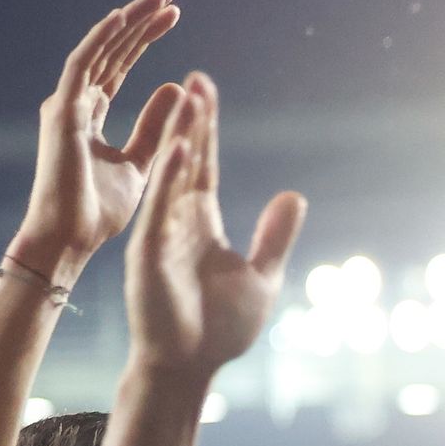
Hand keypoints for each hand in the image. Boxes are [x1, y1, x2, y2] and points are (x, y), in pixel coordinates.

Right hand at [17, 0, 187, 276]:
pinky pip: (81, 67)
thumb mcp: (140, 162)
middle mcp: (76, 101)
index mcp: (91, 112)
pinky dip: (100, 40)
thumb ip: (153, 125)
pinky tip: (122, 17)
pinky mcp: (63, 114)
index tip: (174, 14)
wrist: (70, 240)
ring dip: (128, 20)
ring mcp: (66, 105)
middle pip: (111, 49)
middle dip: (140, 18)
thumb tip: (176, 87)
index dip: (144, 36)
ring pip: (99, 49)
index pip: (120, 64)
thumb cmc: (99, 210)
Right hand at [122, 78, 303, 387]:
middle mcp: (177, 221)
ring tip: (186, 99)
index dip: (205, 128)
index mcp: (200, 223)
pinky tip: (180, 149)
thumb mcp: (261, 274)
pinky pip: (161, 210)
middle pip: (185, 160)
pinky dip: (170, 179)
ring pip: (172, 176)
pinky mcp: (150, 253)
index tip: (204, 89)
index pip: (202, 164)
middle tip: (194, 79)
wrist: (190, 366)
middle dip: (190, 121)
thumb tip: (294, 195)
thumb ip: (274, 235)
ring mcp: (161, 235)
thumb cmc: (219, 327)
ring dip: (180, 138)